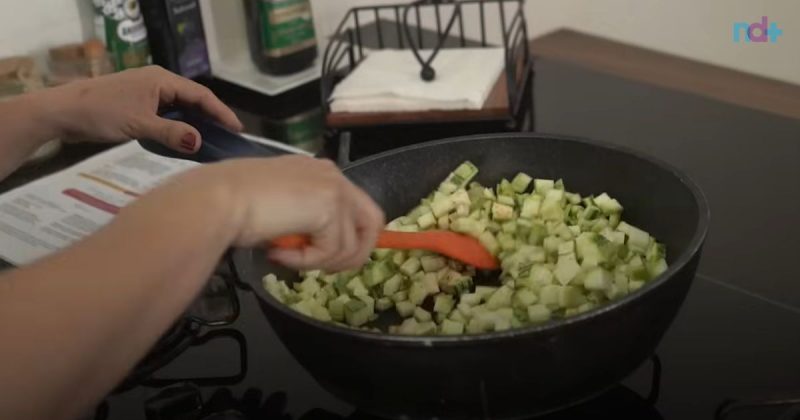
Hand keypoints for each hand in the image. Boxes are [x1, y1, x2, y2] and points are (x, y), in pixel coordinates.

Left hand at [46, 65, 241, 152]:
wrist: (63, 113)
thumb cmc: (101, 113)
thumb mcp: (140, 125)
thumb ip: (172, 134)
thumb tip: (200, 142)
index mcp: (162, 80)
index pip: (201, 95)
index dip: (221, 112)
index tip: (237, 129)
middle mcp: (158, 83)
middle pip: (193, 101)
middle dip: (211, 119)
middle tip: (229, 139)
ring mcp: (147, 95)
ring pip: (180, 110)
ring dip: (194, 125)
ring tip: (212, 143)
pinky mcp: (137, 106)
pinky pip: (166, 116)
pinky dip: (178, 128)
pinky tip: (184, 143)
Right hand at [132, 156, 384, 271]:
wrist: (219, 200)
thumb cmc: (235, 204)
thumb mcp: (280, 209)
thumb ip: (306, 219)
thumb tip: (319, 248)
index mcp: (320, 171)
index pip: (356, 207)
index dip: (350, 238)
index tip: (328, 260)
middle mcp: (333, 174)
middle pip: (372, 222)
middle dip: (353, 254)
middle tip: (323, 269)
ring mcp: (335, 189)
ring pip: (351, 245)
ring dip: (318, 262)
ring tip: (285, 257)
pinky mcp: (331, 207)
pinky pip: (331, 252)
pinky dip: (306, 262)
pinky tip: (279, 254)